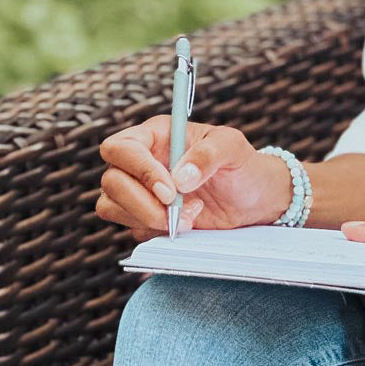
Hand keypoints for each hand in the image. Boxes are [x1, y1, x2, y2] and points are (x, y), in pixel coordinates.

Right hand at [96, 115, 278, 241]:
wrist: (252, 199)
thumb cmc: (242, 164)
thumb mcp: (233, 148)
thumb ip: (208, 155)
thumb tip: (180, 177)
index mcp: (157, 135)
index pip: (120, 147)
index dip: (138, 169)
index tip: (169, 190)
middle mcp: (142, 160)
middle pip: (112, 181)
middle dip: (142, 202)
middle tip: (178, 208)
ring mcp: (139, 190)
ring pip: (112, 206)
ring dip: (149, 218)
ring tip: (190, 216)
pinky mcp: (143, 216)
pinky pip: (130, 228)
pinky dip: (155, 231)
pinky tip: (186, 223)